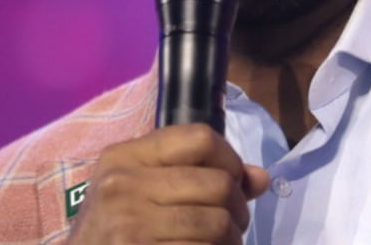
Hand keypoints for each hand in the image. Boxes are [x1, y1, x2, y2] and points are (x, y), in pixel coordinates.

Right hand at [68, 123, 270, 244]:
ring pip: (217, 223)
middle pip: (217, 183)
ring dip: (231, 240)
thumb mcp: (138, 192)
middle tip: (232, 225)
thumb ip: (197, 177)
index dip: (230, 160)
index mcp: (125, 157)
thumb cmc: (111, 231)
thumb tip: (260, 178)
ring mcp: (130, 224)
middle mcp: (124, 184)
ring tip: (222, 244)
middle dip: (238, 208)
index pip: (200, 137)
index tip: (232, 182)